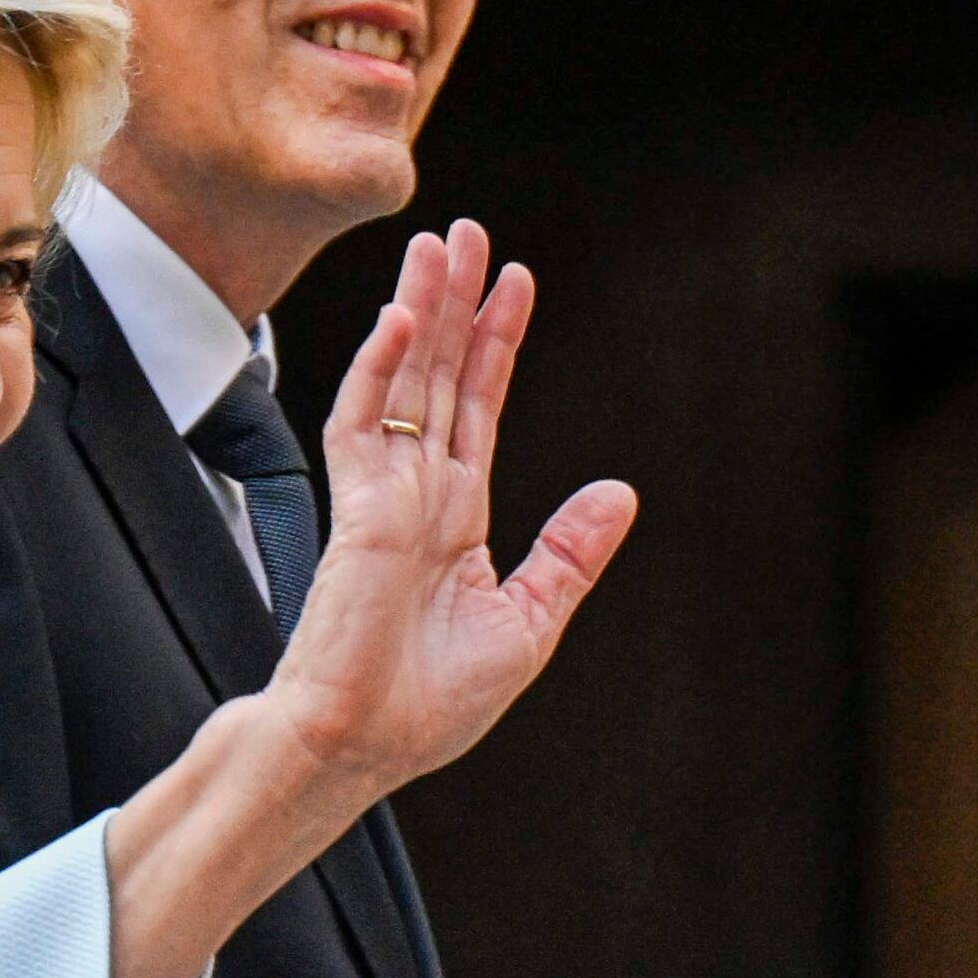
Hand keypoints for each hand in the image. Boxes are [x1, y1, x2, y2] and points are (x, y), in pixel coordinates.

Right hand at [94, 222, 634, 977]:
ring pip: (404, 380)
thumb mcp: (526, 626)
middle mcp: (418, 496)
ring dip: (421, 311)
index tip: (516, 282)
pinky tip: (403, 316)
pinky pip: (366, 420)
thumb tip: (618, 492)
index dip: (496, 346)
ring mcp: (385, 497)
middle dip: (457, 304)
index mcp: (455, 522)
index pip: (477, 411)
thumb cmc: (427, 709)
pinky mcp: (358, 510)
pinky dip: (382, 366)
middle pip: (439, 377)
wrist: (362, 747)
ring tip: (440, 244)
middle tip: (468, 230)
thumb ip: (568, 556)